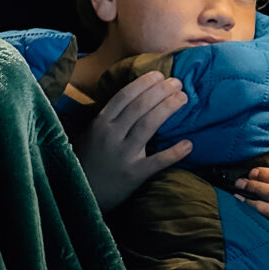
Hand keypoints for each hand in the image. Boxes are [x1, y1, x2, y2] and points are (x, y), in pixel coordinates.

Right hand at [74, 71, 192, 212]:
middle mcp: (111, 135)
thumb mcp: (89, 134)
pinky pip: (157, 161)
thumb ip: (107, 118)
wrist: (79, 194)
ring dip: (168, 108)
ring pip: (148, 125)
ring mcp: (123, 155)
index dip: (143, 83)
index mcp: (100, 123)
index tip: (159, 75)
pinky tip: (188, 144)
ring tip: (183, 98)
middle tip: (178, 82)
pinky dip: (174, 153)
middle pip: (140, 106)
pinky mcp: (133, 175)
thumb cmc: (86, 161)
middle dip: (161, 91)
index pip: (124, 96)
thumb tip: (133, 98)